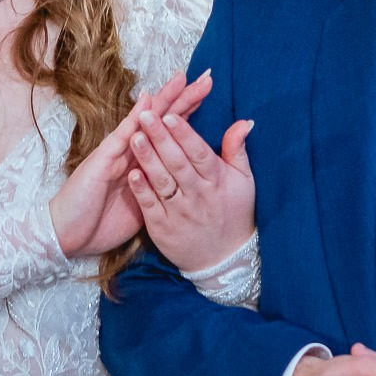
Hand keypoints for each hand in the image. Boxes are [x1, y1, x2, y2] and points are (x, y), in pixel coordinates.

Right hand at [50, 70, 209, 257]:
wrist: (68, 236)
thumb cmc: (101, 221)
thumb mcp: (141, 205)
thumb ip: (157, 188)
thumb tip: (181, 182)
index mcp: (144, 162)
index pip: (171, 130)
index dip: (189, 110)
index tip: (209, 91)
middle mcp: (132, 151)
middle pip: (163, 119)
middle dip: (185, 97)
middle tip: (208, 76)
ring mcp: (117, 152)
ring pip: (146, 121)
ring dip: (164, 99)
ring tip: (182, 78)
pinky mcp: (103, 160)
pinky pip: (123, 136)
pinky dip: (136, 118)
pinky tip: (148, 100)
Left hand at [126, 105, 254, 271]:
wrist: (223, 260)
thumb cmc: (234, 213)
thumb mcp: (243, 181)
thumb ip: (238, 150)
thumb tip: (244, 121)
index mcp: (216, 180)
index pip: (199, 153)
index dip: (184, 134)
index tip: (170, 115)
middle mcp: (198, 195)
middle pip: (177, 163)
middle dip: (161, 138)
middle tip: (145, 115)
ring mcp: (179, 212)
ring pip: (162, 181)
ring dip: (147, 159)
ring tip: (134, 137)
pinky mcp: (162, 228)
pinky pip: (150, 206)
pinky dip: (141, 190)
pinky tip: (131, 173)